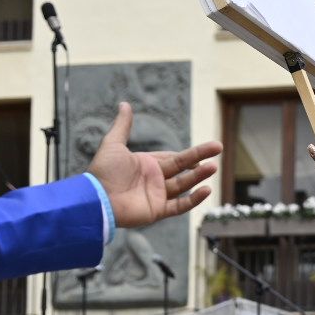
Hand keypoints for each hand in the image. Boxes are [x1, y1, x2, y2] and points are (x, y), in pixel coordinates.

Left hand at [86, 103, 220, 228]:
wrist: (97, 198)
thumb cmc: (103, 172)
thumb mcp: (113, 143)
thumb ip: (123, 125)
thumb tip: (125, 104)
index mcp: (146, 165)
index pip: (173, 157)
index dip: (189, 153)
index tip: (207, 148)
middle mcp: (154, 180)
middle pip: (183, 168)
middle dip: (200, 158)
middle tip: (218, 148)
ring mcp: (157, 195)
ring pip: (184, 184)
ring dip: (199, 176)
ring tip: (214, 167)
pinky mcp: (158, 210)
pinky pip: (180, 205)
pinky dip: (194, 199)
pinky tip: (206, 190)